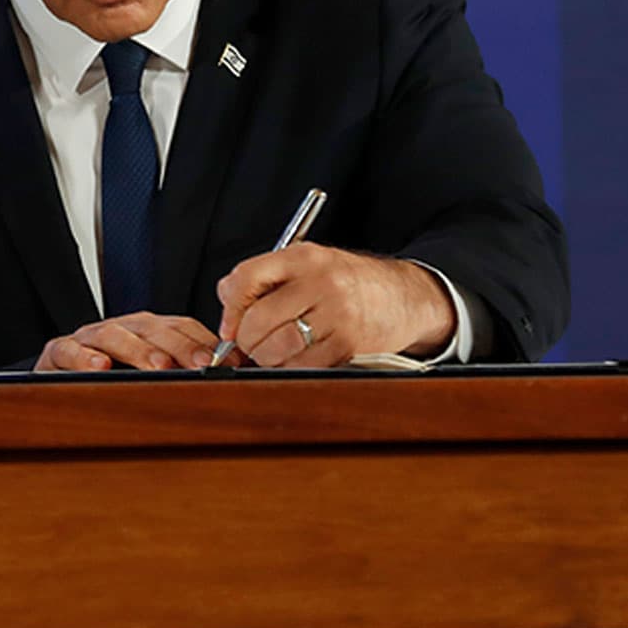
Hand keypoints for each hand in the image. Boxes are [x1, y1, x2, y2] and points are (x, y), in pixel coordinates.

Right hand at [37, 312, 220, 371]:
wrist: (55, 380)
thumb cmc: (108, 381)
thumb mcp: (148, 376)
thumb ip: (183, 372)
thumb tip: (232, 377)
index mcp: (145, 330)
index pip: (179, 326)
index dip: (204, 341)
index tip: (229, 361)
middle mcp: (119, 328)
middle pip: (152, 328)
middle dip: (180, 346)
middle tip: (203, 364)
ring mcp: (88, 338)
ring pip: (114, 335)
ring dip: (139, 350)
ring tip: (158, 367)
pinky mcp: (58, 352)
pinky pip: (69, 350)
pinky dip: (84, 357)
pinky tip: (99, 367)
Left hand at [215, 243, 454, 367]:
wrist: (403, 296)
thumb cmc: (346, 282)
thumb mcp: (306, 264)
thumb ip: (263, 277)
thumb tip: (225, 300)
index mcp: (303, 257)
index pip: (246, 278)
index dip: (229, 309)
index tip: (229, 327)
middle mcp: (320, 283)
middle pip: (258, 321)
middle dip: (246, 341)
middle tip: (250, 345)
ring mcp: (337, 314)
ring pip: (277, 349)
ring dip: (266, 359)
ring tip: (273, 352)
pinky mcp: (349, 344)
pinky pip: (302, 367)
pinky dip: (290, 370)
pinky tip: (296, 360)